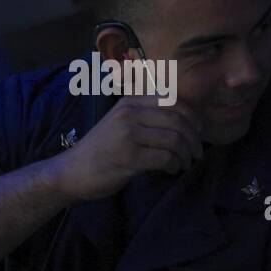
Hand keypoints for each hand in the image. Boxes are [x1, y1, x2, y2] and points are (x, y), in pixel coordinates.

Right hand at [50, 95, 203, 201]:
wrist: (72, 171)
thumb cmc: (101, 149)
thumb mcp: (121, 122)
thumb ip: (146, 115)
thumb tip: (186, 121)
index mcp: (130, 101)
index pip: (173, 100)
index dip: (192, 115)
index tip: (198, 130)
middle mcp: (129, 113)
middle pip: (177, 119)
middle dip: (193, 137)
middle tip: (197, 152)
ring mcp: (128, 134)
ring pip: (174, 139)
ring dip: (186, 154)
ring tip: (186, 163)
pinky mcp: (129, 157)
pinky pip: (165, 157)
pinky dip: (174, 165)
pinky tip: (172, 170)